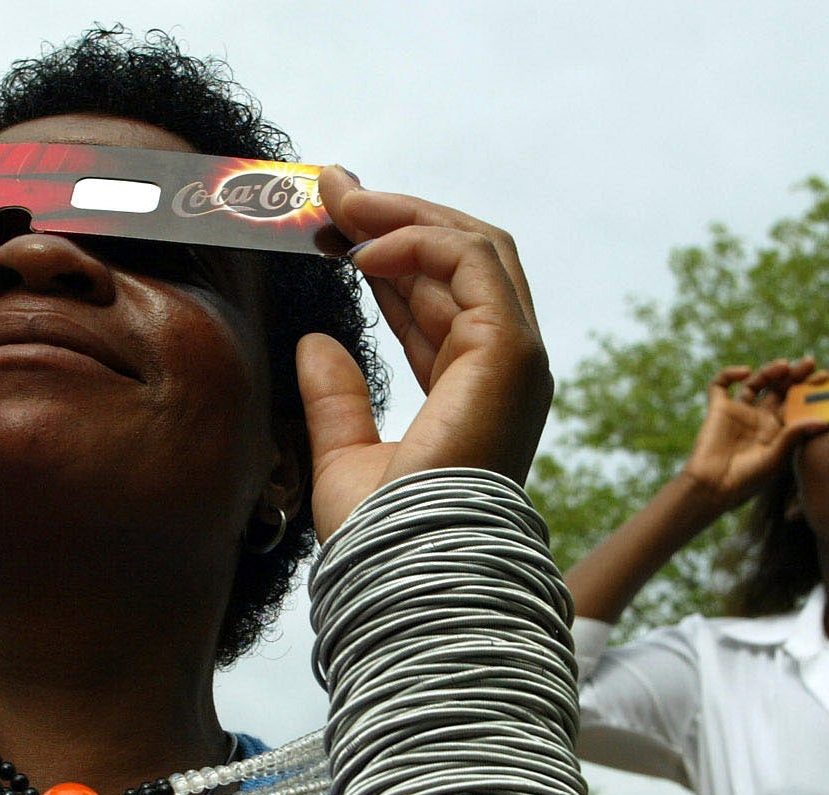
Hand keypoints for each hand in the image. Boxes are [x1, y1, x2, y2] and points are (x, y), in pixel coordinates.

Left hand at [295, 166, 552, 537]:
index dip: (386, 258)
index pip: (437, 302)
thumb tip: (314, 344)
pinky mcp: (510, 352)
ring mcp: (514, 358)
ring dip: (403, 216)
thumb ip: (336, 400)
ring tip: (338, 198)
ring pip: (474, 250)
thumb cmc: (383, 536)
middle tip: (330, 190)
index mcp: (472, 393)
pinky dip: (419, 240)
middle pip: (461, 263)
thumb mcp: (343, 458)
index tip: (329, 227)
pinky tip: (362, 246)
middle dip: (395, 220)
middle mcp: (502, 370)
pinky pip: (472, 264)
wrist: (406, 569)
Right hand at [681, 358, 824, 509]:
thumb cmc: (746, 480)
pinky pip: (721, 385)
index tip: (824, 378)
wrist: (712, 488)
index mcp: (777, 432)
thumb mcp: (775, 458)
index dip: (810, 390)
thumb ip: (794, 435)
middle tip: (808, 362)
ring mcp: (739, 412)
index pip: (797, 405)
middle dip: (795, 375)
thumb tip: (823, 421)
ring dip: (770, 371)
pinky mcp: (718, 409)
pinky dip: (730, 374)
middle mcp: (760, 419)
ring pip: (757, 382)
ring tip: (783, 366)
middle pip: (780, 389)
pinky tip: (745, 373)